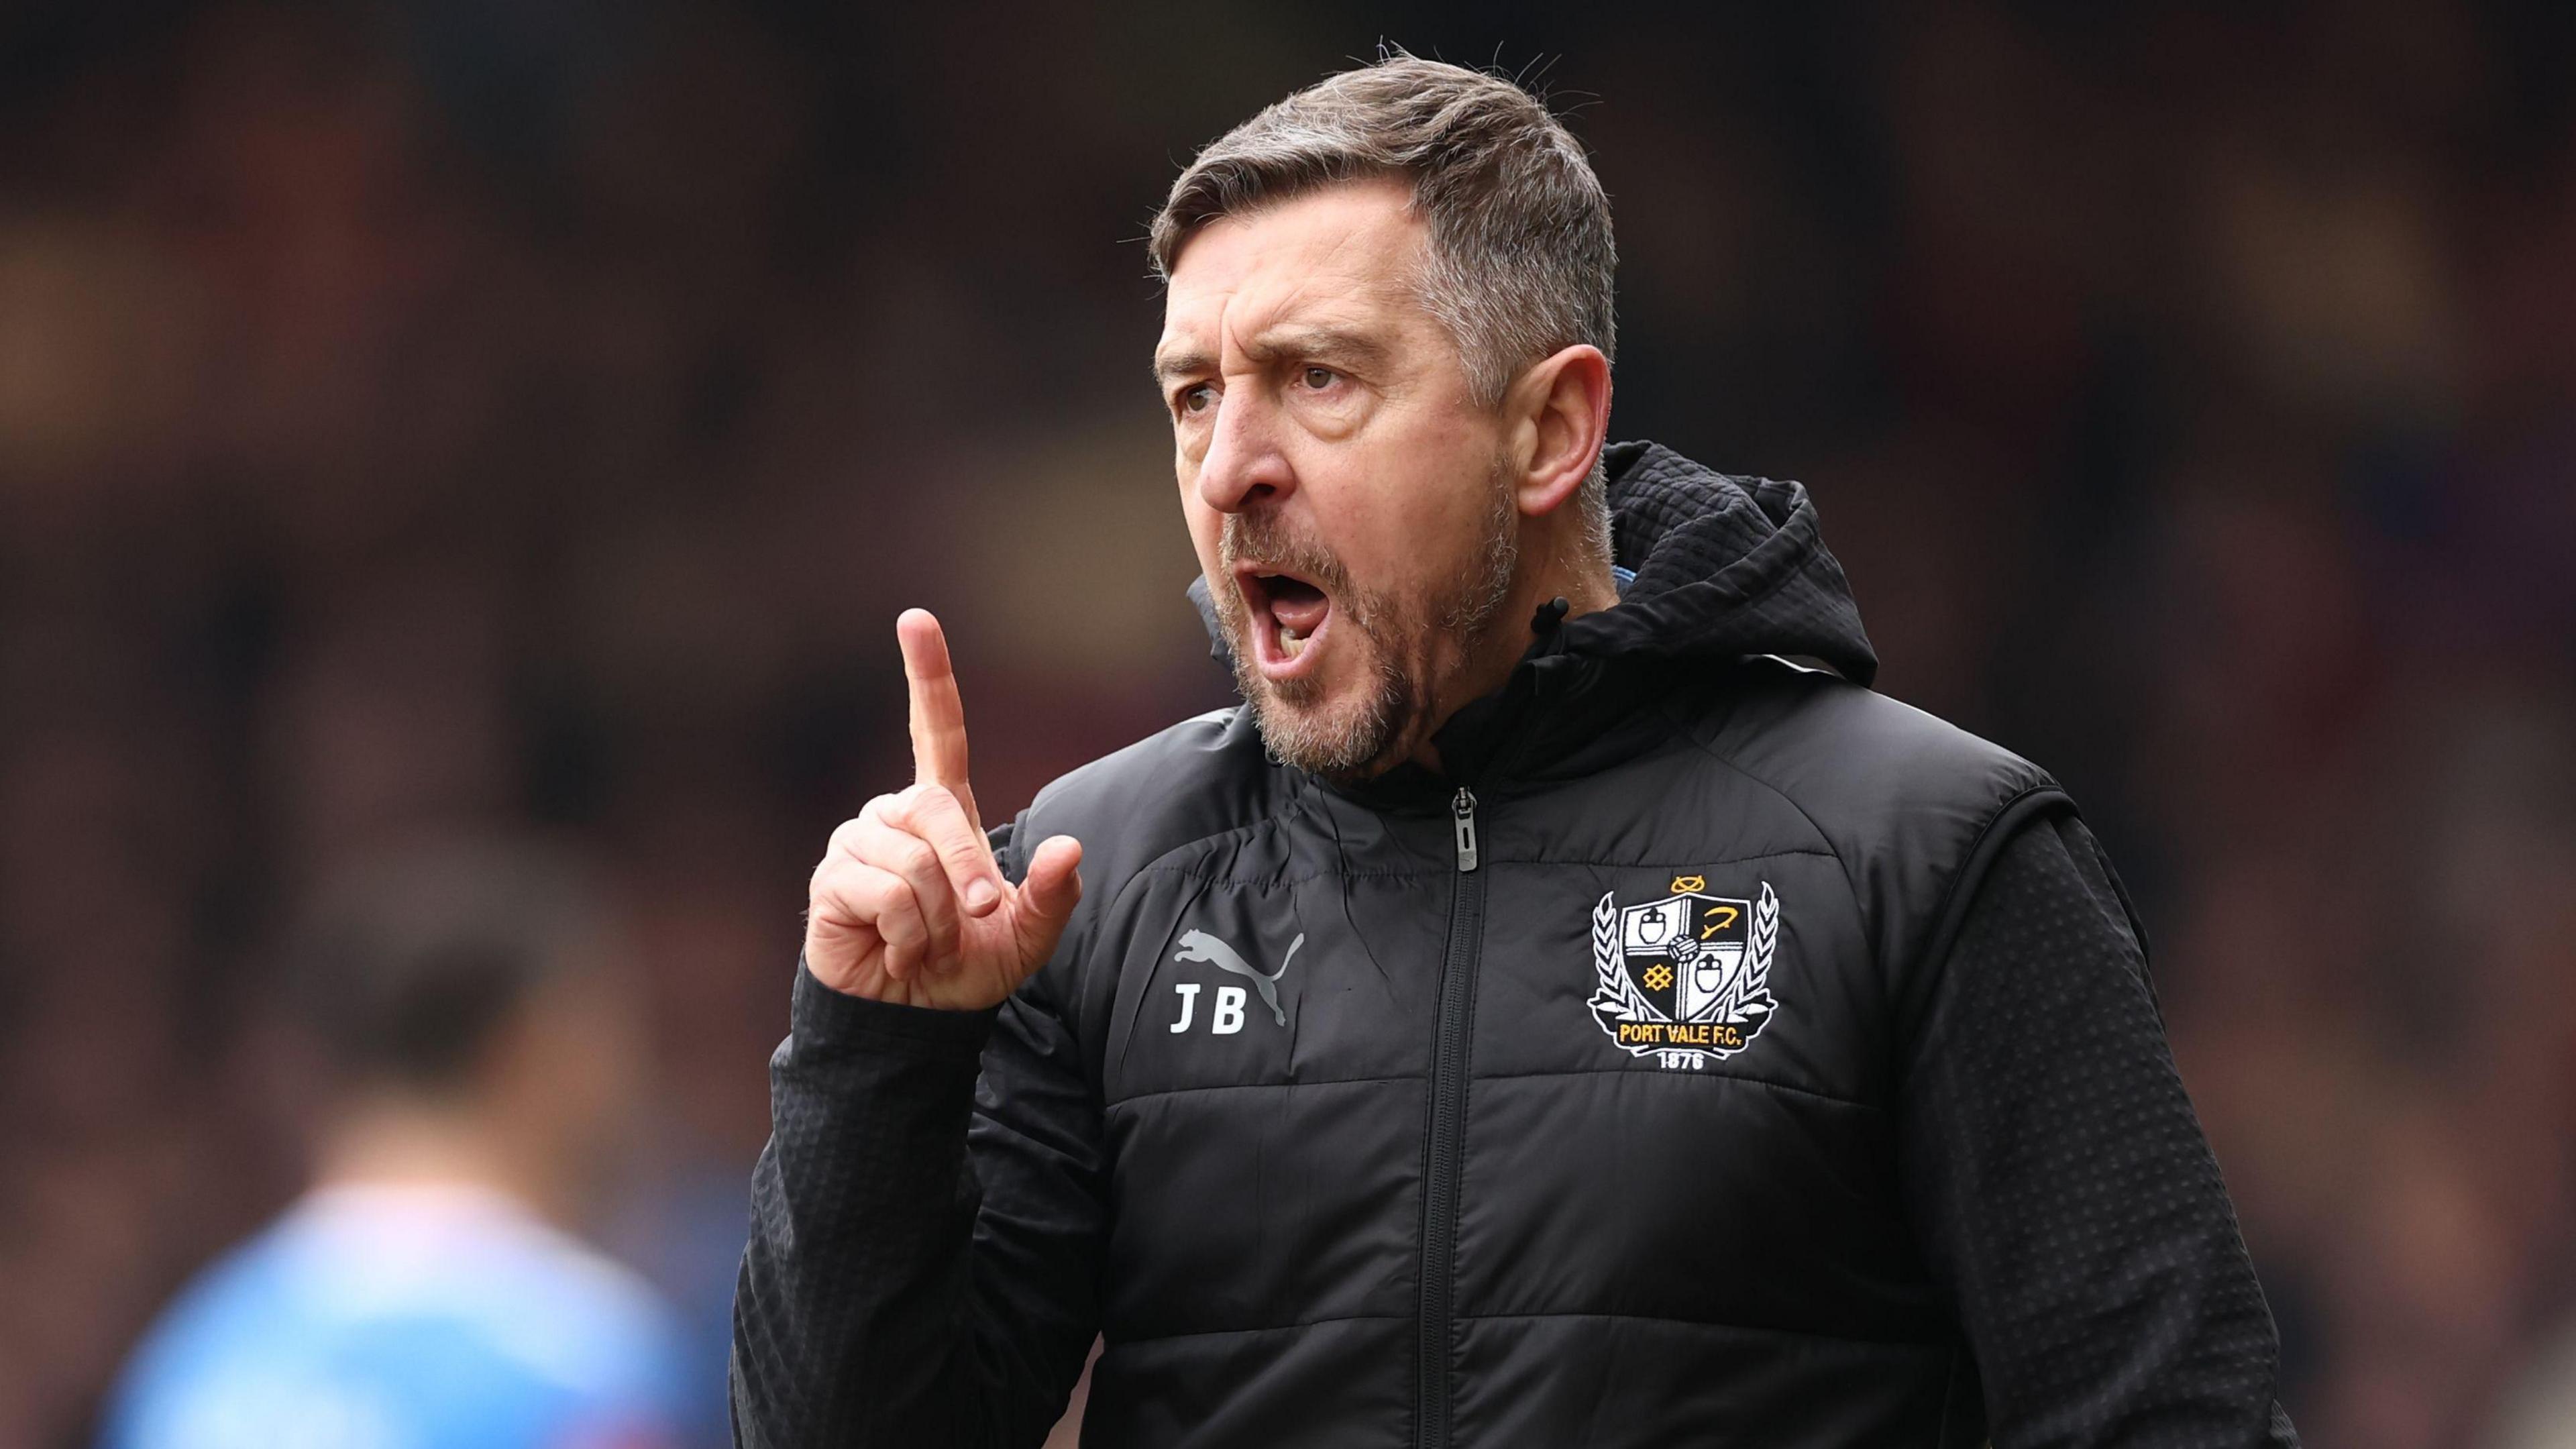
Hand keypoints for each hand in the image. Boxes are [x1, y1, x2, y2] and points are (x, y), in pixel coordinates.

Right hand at [803, 609, 1083, 1008]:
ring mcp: (856, 844)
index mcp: (942, 813)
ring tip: (924, 943)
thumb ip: (1053, 895)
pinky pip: (889, 893)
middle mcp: (894, 816)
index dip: (927, 676)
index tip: (916, 620)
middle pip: (938, 810)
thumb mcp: (1026, 936)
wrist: (915, 1022)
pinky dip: (908, 934)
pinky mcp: (831, 882)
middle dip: (967, 874)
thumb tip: (1070, 849)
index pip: (935, 732)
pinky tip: (896, 952)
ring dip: (937, 916)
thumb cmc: (965, 968)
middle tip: (972, 921)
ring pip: (915, 860)